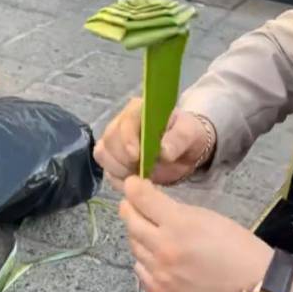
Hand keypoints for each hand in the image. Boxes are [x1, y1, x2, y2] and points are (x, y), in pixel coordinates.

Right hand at [93, 98, 212, 190]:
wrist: (184, 150)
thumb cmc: (186, 134)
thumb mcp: (189, 132)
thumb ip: (178, 139)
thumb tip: (163, 152)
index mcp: (139, 110)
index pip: (125, 122)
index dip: (127, 140)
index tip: (136, 156)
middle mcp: (122, 123)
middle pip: (109, 140)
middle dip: (123, 159)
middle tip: (143, 170)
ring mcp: (115, 141)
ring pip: (103, 155)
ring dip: (119, 170)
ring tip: (141, 175)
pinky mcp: (114, 159)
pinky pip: (107, 170)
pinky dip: (119, 180)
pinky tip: (135, 181)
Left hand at [119, 176, 273, 291]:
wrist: (254, 290)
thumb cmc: (240, 249)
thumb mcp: (210, 218)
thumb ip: (178, 212)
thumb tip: (155, 206)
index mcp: (179, 224)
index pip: (142, 199)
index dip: (133, 188)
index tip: (131, 184)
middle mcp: (163, 248)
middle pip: (132, 223)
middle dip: (129, 209)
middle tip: (130, 204)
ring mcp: (159, 274)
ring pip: (134, 247)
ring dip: (138, 236)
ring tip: (146, 231)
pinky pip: (141, 272)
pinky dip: (144, 262)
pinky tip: (153, 258)